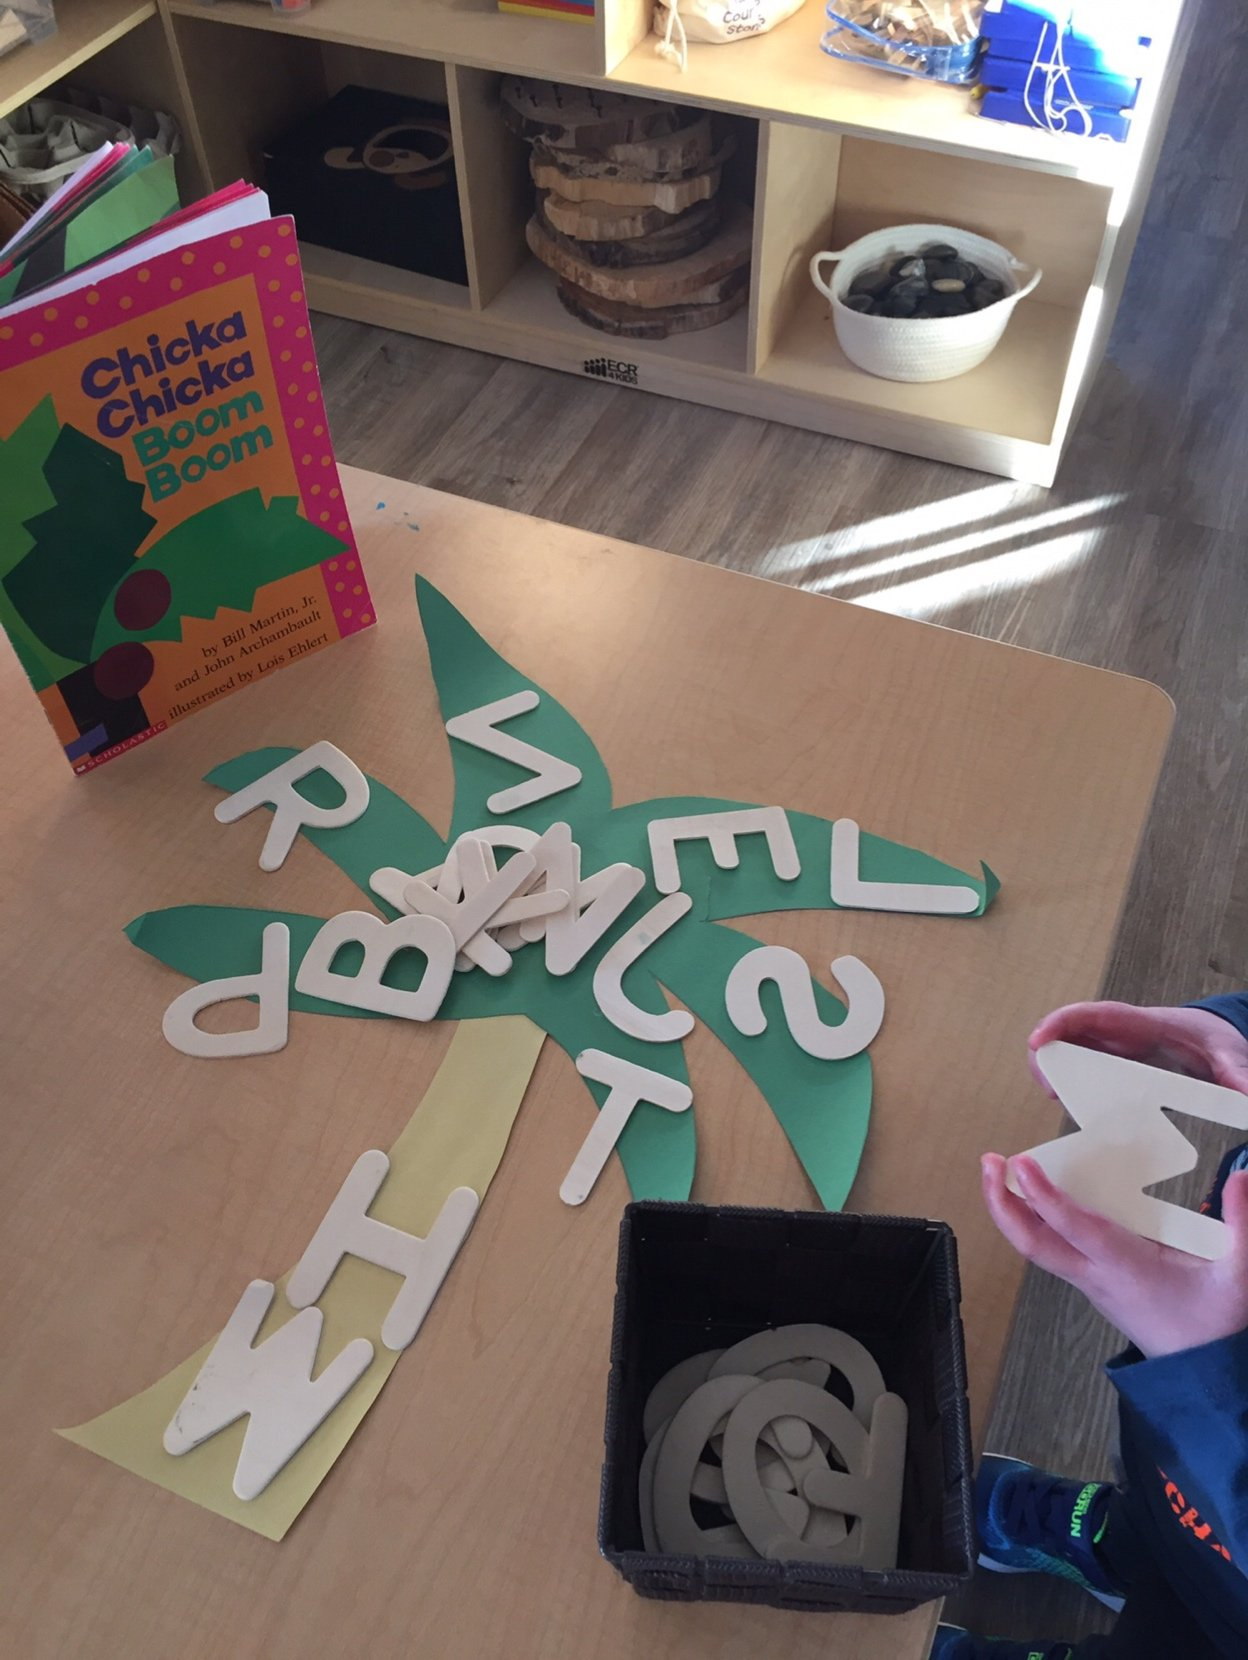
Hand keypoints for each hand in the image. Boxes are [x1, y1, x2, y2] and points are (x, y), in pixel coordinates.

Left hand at [981, 1153, 1247, 1358]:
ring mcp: (1091, 1283)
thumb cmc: (1215, 1332)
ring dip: (1014, 1210)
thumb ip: (1243, 1224)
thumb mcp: (1239, 1277)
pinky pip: (1053, 1250)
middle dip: (1002, 1202)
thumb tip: (1244, 1176)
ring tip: (1001, 1171)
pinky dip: (1036, 1221)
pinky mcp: (1096, 1285)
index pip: (1074, 1229)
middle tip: (989, 1162)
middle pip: (1032, 1243)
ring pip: (1038, 1248)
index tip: (1023, 1163)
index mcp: (1125, 1271)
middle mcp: (1098, 1276)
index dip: (1044, 1195)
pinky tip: (1035, 1199)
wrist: (1204, 1382)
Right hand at [1028, 1002, 1247, 1094]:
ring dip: (1053, 1073)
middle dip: (1046, 1056)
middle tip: (1051, 1089)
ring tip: (1059, 1099)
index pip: (1088, 1015)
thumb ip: (1236, 1072)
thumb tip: (1246, 1096)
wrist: (1210, 1039)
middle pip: (1063, 1034)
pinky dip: (1067, 1083)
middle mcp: (1114, 1033)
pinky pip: (1077, 1068)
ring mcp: (1107, 1048)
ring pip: (1064, 1052)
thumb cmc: (1211, 1039)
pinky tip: (1072, 1106)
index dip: (1057, 1025)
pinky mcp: (1107, 1065)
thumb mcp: (1226, 1052)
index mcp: (1137, 1023)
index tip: (1038, 1042)